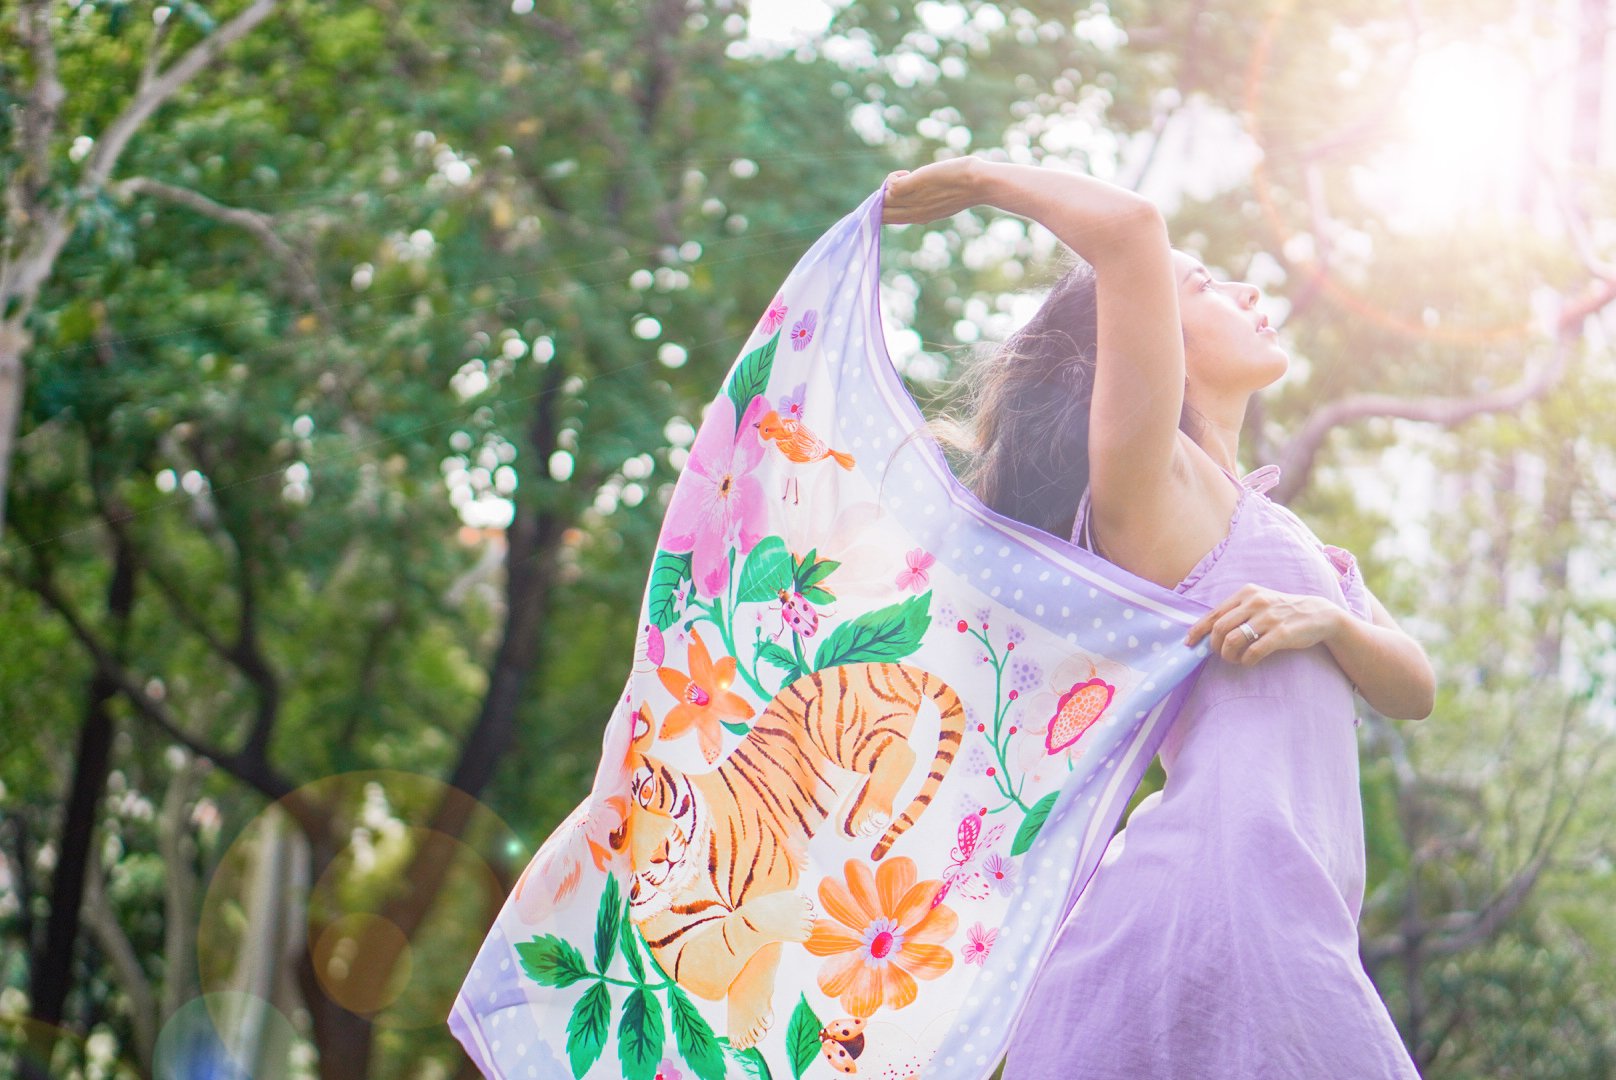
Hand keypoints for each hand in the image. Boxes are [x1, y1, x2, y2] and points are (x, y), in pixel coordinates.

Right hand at [881, 158, 985, 224]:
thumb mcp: (944, 202)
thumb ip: (929, 202)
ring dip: (888, 186)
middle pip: (880, 214)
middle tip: (896, 185)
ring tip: (907, 177)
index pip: (888, 220)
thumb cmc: (967, 189)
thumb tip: (920, 195)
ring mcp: (914, 201)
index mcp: (920, 218)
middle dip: (880, 199)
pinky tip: (909, 173)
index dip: (881, 209)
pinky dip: (893, 177)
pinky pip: (890, 186)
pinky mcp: (914, 185)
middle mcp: (914, 213)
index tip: (888, 197)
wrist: (979, 184)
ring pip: (883, 200)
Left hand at [1183, 584, 1344, 665]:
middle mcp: (1256, 602)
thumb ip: (1236, 611)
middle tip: (1219, 655)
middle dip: (1214, 645)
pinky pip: (1253, 651)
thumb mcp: (1258, 602)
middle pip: (1220, 628)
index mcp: (1247, 593)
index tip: (1189, 643)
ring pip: (1233, 640)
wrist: (1318, 614)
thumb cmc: (1282, 611)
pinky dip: (1246, 660)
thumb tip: (1208, 630)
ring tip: (1234, 659)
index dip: (1198, 630)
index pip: (1214, 613)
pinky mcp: (1281, 634)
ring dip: (1228, 655)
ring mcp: (1269, 618)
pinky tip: (1248, 661)